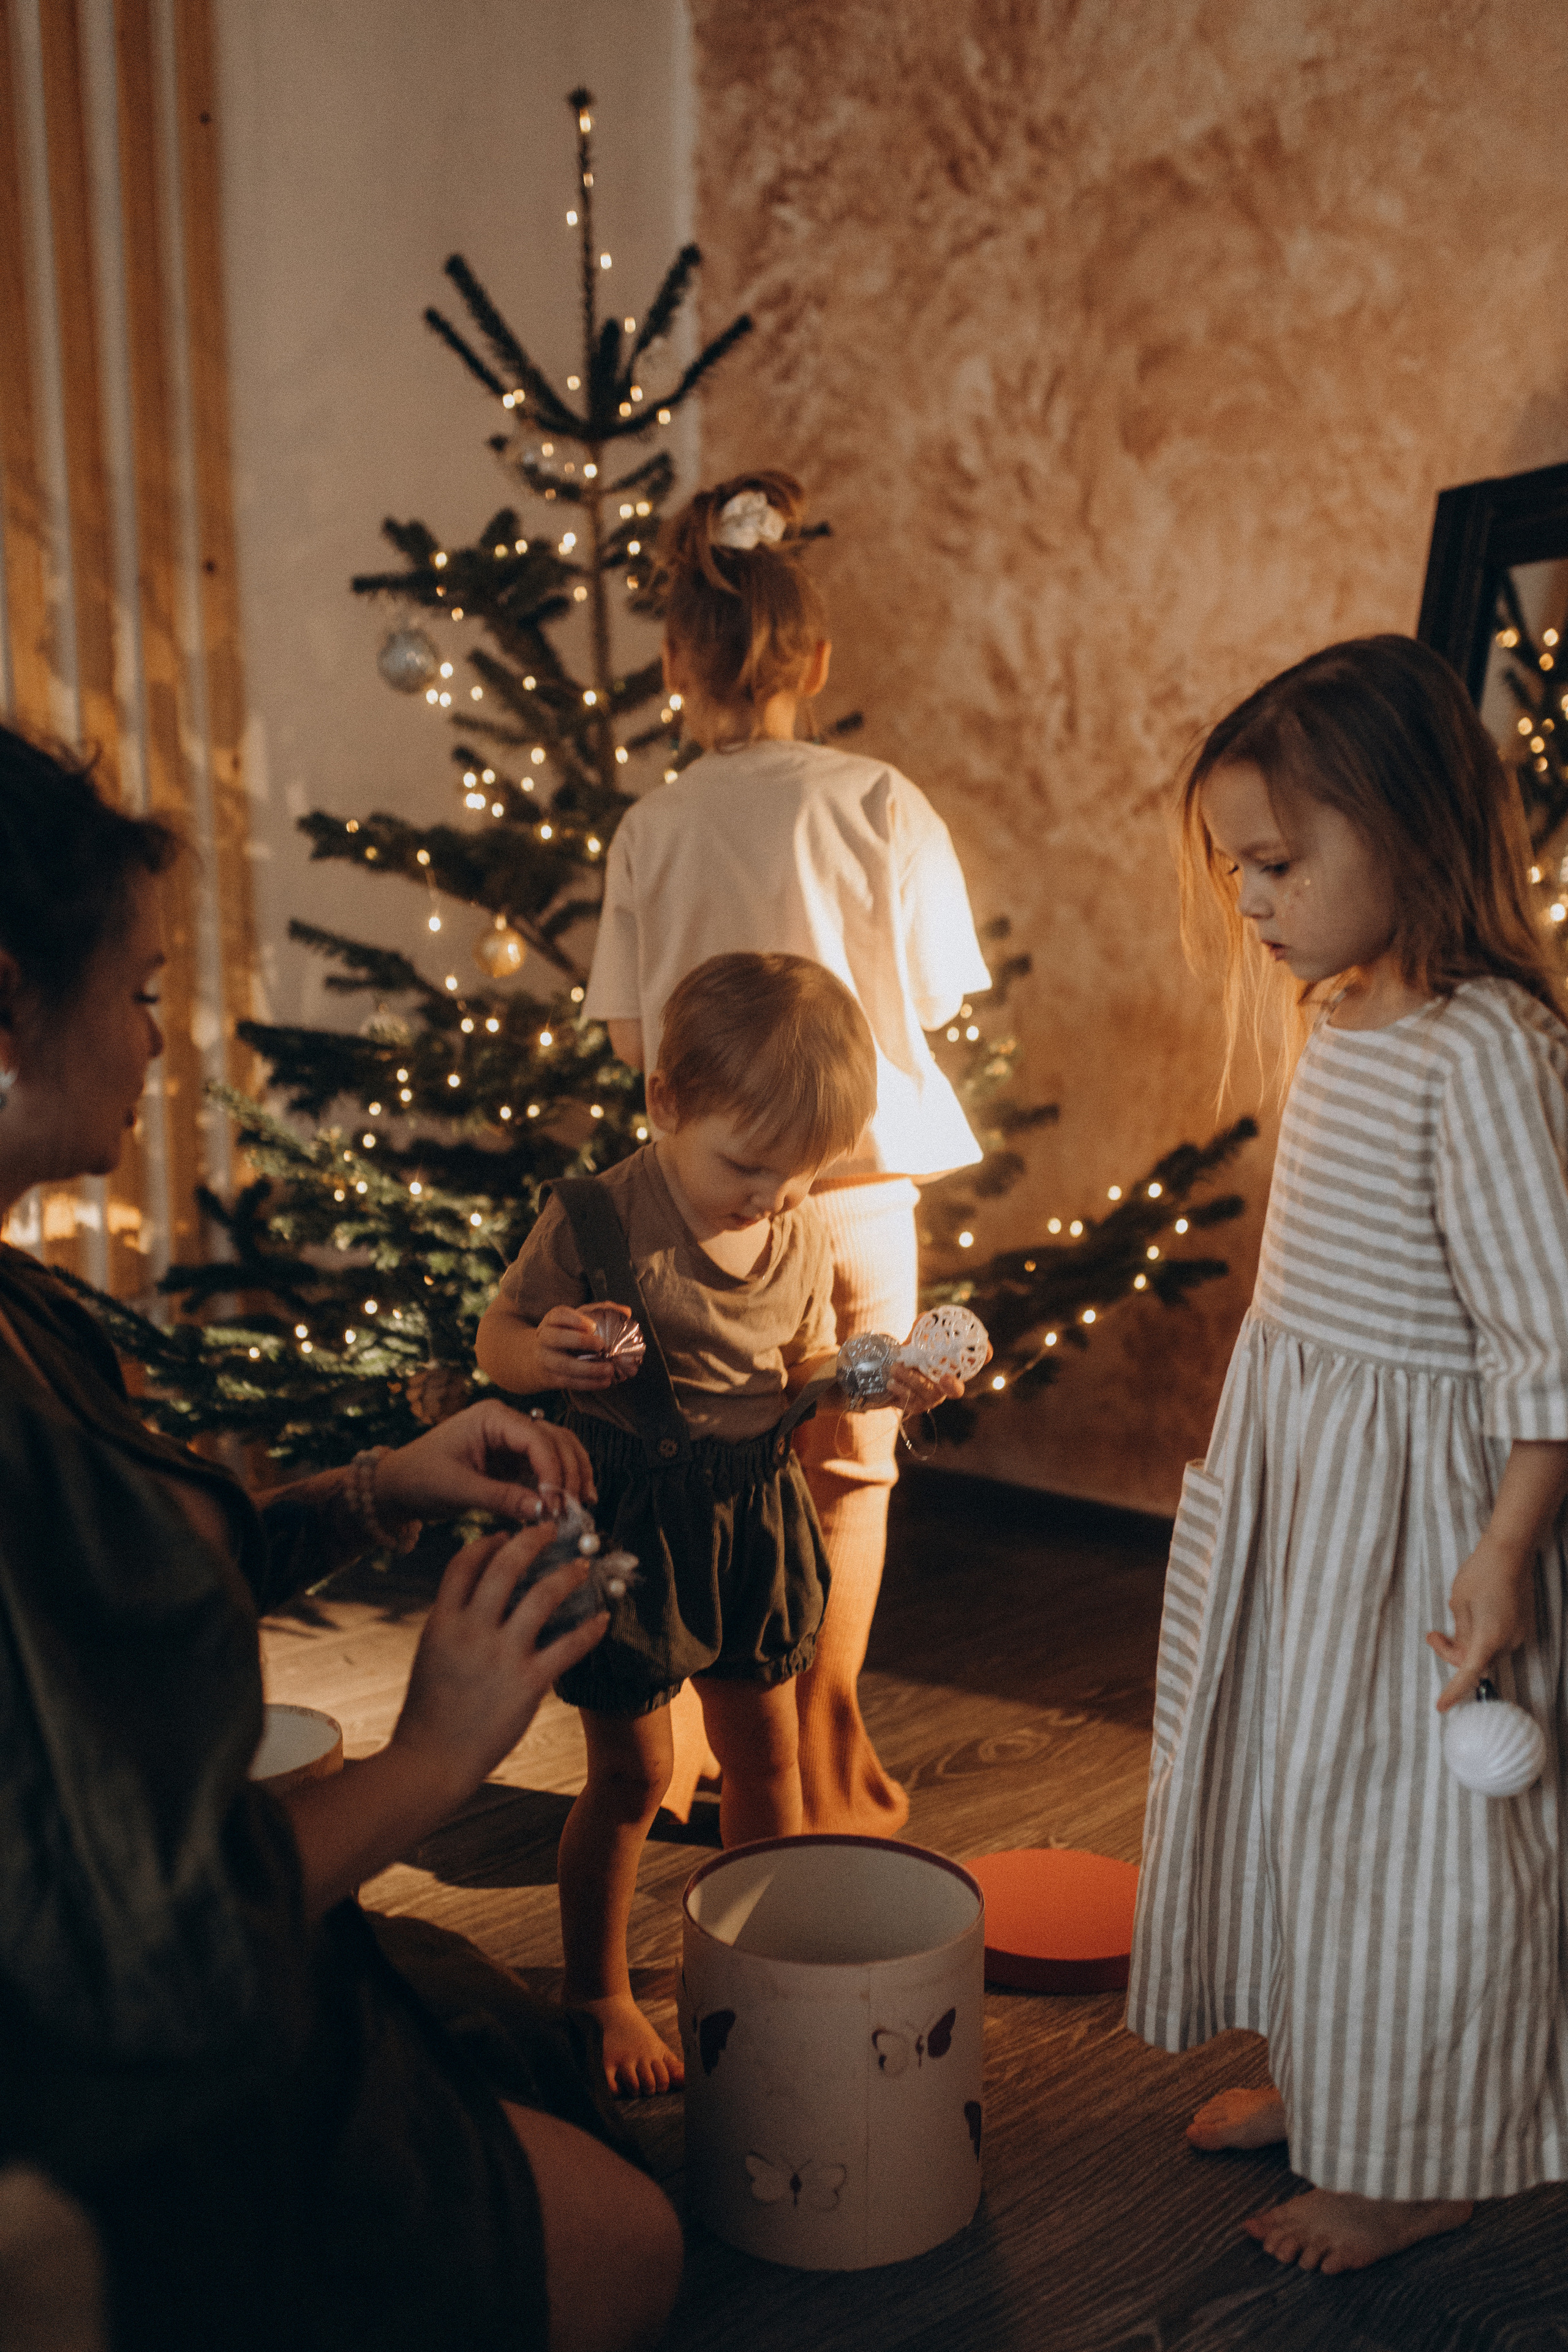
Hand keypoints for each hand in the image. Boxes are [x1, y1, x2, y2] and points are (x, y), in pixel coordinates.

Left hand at [376, 1396, 597, 1526]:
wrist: (398, 1485)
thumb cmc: (419, 1478)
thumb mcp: (458, 1489)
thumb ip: (501, 1498)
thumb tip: (544, 1511)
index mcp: (491, 1417)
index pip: (538, 1438)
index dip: (554, 1471)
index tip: (557, 1504)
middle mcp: (507, 1422)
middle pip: (556, 1440)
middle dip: (569, 1473)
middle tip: (575, 1509)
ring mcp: (511, 1440)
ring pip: (558, 1449)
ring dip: (572, 1474)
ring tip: (583, 1504)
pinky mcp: (512, 1459)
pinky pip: (545, 1466)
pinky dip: (559, 1482)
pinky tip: (567, 1503)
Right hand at [391, 1522, 608, 1798]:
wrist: (432, 1761)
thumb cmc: (430, 1711)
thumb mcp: (431, 1654)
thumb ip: (453, 1621)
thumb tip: (477, 1596)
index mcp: (442, 1621)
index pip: (464, 1563)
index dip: (487, 1542)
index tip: (505, 1534)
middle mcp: (471, 1630)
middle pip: (505, 1565)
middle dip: (532, 1540)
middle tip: (550, 1530)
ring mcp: (500, 1655)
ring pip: (543, 1596)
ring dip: (568, 1575)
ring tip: (582, 1567)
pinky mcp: (528, 1683)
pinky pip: (568, 1645)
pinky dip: (590, 1628)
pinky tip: (602, 1618)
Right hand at [532, 1304, 619, 1391]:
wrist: (540, 1359)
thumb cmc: (567, 1335)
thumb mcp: (576, 1321)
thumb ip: (601, 1311)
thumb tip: (625, 1312)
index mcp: (551, 1320)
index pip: (558, 1315)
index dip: (573, 1319)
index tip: (592, 1325)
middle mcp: (545, 1338)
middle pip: (556, 1338)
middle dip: (580, 1341)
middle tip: (602, 1345)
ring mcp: (546, 1359)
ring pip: (564, 1365)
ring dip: (589, 1369)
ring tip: (609, 1369)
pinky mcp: (551, 1378)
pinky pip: (569, 1382)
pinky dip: (589, 1383)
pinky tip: (605, 1382)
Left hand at [882, 1325, 990, 1419]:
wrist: (884, 1373)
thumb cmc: (908, 1354)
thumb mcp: (914, 1339)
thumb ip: (922, 1327)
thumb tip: (928, 1316)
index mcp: (952, 1365)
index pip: (975, 1361)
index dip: (984, 1354)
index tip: (984, 1350)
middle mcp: (946, 1384)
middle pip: (957, 1390)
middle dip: (952, 1385)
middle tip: (944, 1379)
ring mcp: (931, 1398)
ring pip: (927, 1392)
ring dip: (911, 1378)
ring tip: (895, 1368)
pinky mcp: (915, 1407)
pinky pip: (910, 1400)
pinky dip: (900, 1388)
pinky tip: (891, 1382)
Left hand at [1428, 1536, 1537, 1710]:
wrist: (1510, 1551)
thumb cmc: (1480, 1574)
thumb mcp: (1459, 1603)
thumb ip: (1460, 1633)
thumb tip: (1463, 1650)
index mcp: (1489, 1638)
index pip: (1468, 1674)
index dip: (1453, 1692)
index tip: (1440, 1707)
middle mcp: (1508, 1641)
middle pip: (1475, 1661)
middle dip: (1452, 1652)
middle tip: (1433, 1634)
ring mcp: (1518, 1634)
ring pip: (1486, 1650)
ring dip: (1467, 1641)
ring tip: (1454, 1612)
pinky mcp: (1522, 1625)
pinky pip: (1497, 1639)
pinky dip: (1482, 1634)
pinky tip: (1475, 1610)